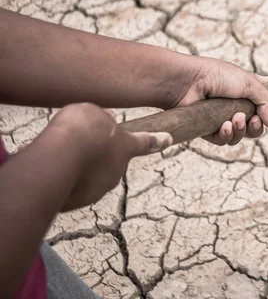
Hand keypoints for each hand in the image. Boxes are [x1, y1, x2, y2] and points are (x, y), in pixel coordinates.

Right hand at [49, 103, 171, 210]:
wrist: (58, 160)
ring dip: (75, 166)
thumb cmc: (77, 131)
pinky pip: (70, 186)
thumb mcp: (91, 113)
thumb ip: (100, 119)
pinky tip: (50, 169)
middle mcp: (116, 170)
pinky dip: (62, 179)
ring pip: (87, 174)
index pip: (145, 142)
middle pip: (108, 159)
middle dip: (94, 153)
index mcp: (125, 146)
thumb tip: (104, 122)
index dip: (156, 140)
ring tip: (58, 155)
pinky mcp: (79, 201)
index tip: (168, 139)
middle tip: (75, 142)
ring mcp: (99, 188)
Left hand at [176, 58, 267, 145]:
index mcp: (246, 90)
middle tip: (252, 120)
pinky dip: (226, 135)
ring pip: (239, 135)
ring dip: (241, 130)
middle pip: (254, 126)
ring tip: (235, 119)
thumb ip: (266, 101)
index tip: (267, 109)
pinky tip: (224, 126)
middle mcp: (234, 105)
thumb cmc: (217, 76)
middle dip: (256, 127)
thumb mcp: (249, 82)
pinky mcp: (208, 128)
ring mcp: (221, 117)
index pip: (262, 101)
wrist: (188, 82)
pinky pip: (223, 140)